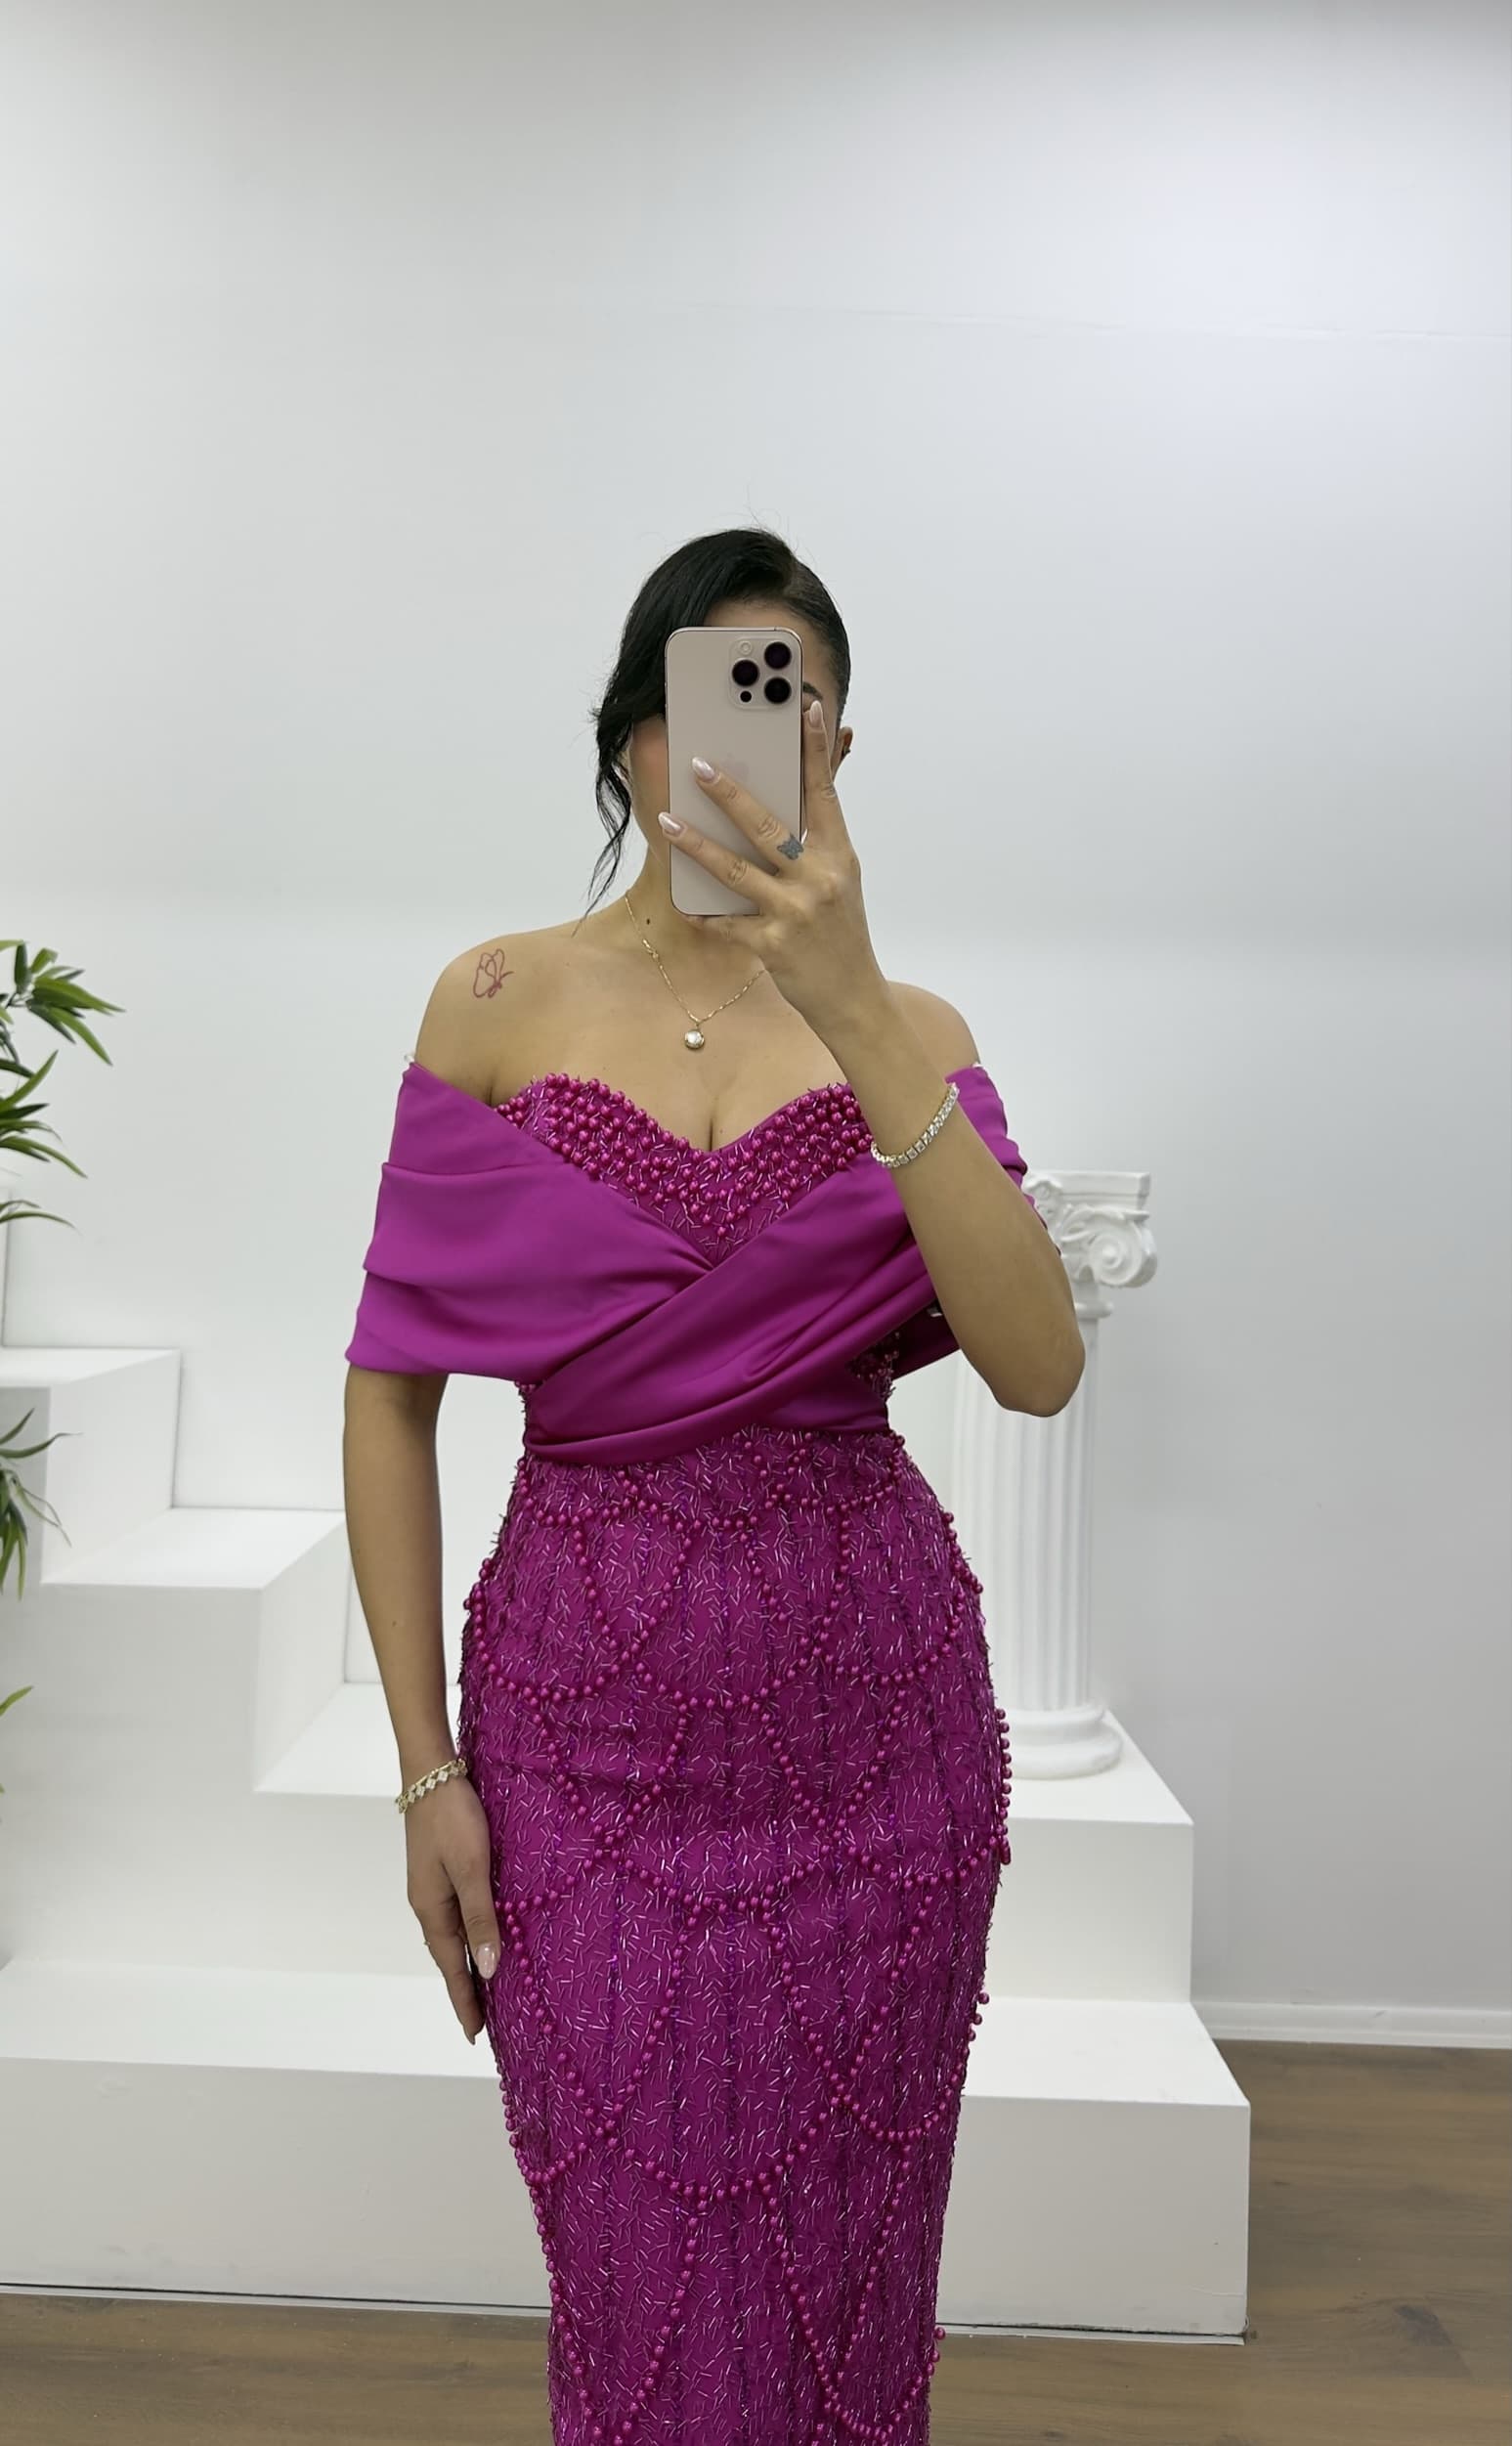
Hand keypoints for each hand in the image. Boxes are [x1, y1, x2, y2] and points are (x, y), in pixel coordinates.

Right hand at [404, 1772, 501, 2046]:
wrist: (431, 1773)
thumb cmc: (453, 1817)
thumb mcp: (472, 1868)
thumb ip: (481, 1917)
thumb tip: (489, 1968)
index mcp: (431, 1910)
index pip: (453, 1969)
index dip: (465, 2001)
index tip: (476, 2036)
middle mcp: (428, 1905)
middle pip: (450, 1958)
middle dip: (466, 1990)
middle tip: (484, 2023)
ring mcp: (432, 1888)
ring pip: (452, 1937)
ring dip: (468, 1964)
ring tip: (486, 1990)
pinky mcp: (440, 1871)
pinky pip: (455, 1916)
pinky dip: (468, 1936)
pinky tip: (481, 1937)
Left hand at [657, 698, 885, 1037]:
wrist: (854, 999)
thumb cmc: (841, 935)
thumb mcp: (841, 882)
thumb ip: (817, 844)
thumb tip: (794, 803)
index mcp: (839, 857)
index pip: (826, 794)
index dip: (816, 751)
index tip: (805, 709)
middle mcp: (819, 880)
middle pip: (768, 828)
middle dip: (730, 794)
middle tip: (698, 765)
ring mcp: (795, 913)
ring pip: (736, 871)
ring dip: (697, 844)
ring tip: (668, 821)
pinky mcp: (772, 947)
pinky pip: (727, 924)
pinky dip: (704, 913)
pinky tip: (683, 902)